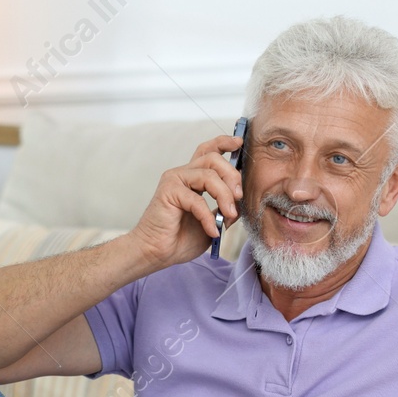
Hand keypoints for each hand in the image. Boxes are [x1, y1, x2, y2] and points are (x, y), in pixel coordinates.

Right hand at [128, 134, 244, 269]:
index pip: (209, 152)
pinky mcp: (168, 192)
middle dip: (232, 176)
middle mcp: (183, 174)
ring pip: (209, 175)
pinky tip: (212, 231)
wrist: (157, 253)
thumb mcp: (213, 223)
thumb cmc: (180, 239)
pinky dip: (208, 217)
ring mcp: (175, 181)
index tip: (239, 143)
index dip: (224, 143)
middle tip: (239, 197)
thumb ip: (225, 209)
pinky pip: (197, 199)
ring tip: (229, 215)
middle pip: (213, 158)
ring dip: (225, 196)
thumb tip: (240, 203)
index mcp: (193, 178)